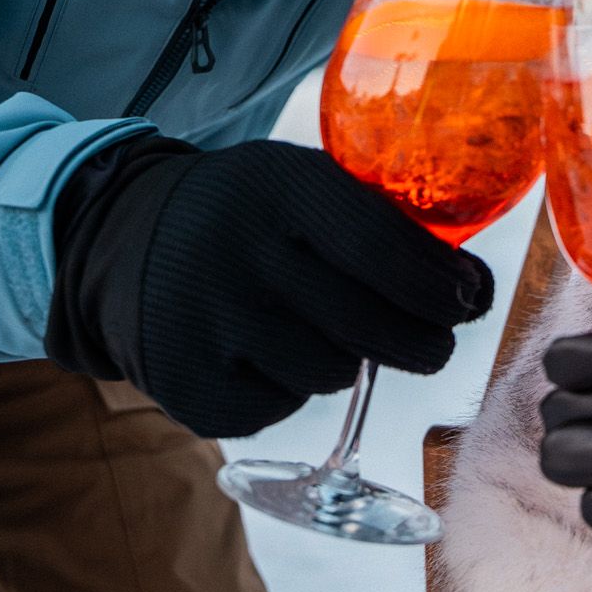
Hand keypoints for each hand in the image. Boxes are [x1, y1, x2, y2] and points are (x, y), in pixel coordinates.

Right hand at [44, 136, 493, 437]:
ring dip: (349, 362)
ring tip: (324, 331)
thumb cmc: (245, 213)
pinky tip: (267, 354)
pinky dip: (290, 390)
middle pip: (368, 325)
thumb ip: (377, 221)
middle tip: (435, 342)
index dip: (440, 285)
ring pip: (331, 374)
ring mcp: (206, 325)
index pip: (383, 249)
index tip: (469, 299)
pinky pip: (280, 408)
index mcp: (278, 189)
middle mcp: (237, 255)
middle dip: (423, 342)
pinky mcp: (186, 386)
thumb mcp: (299, 183)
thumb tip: (473, 287)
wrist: (119, 239)